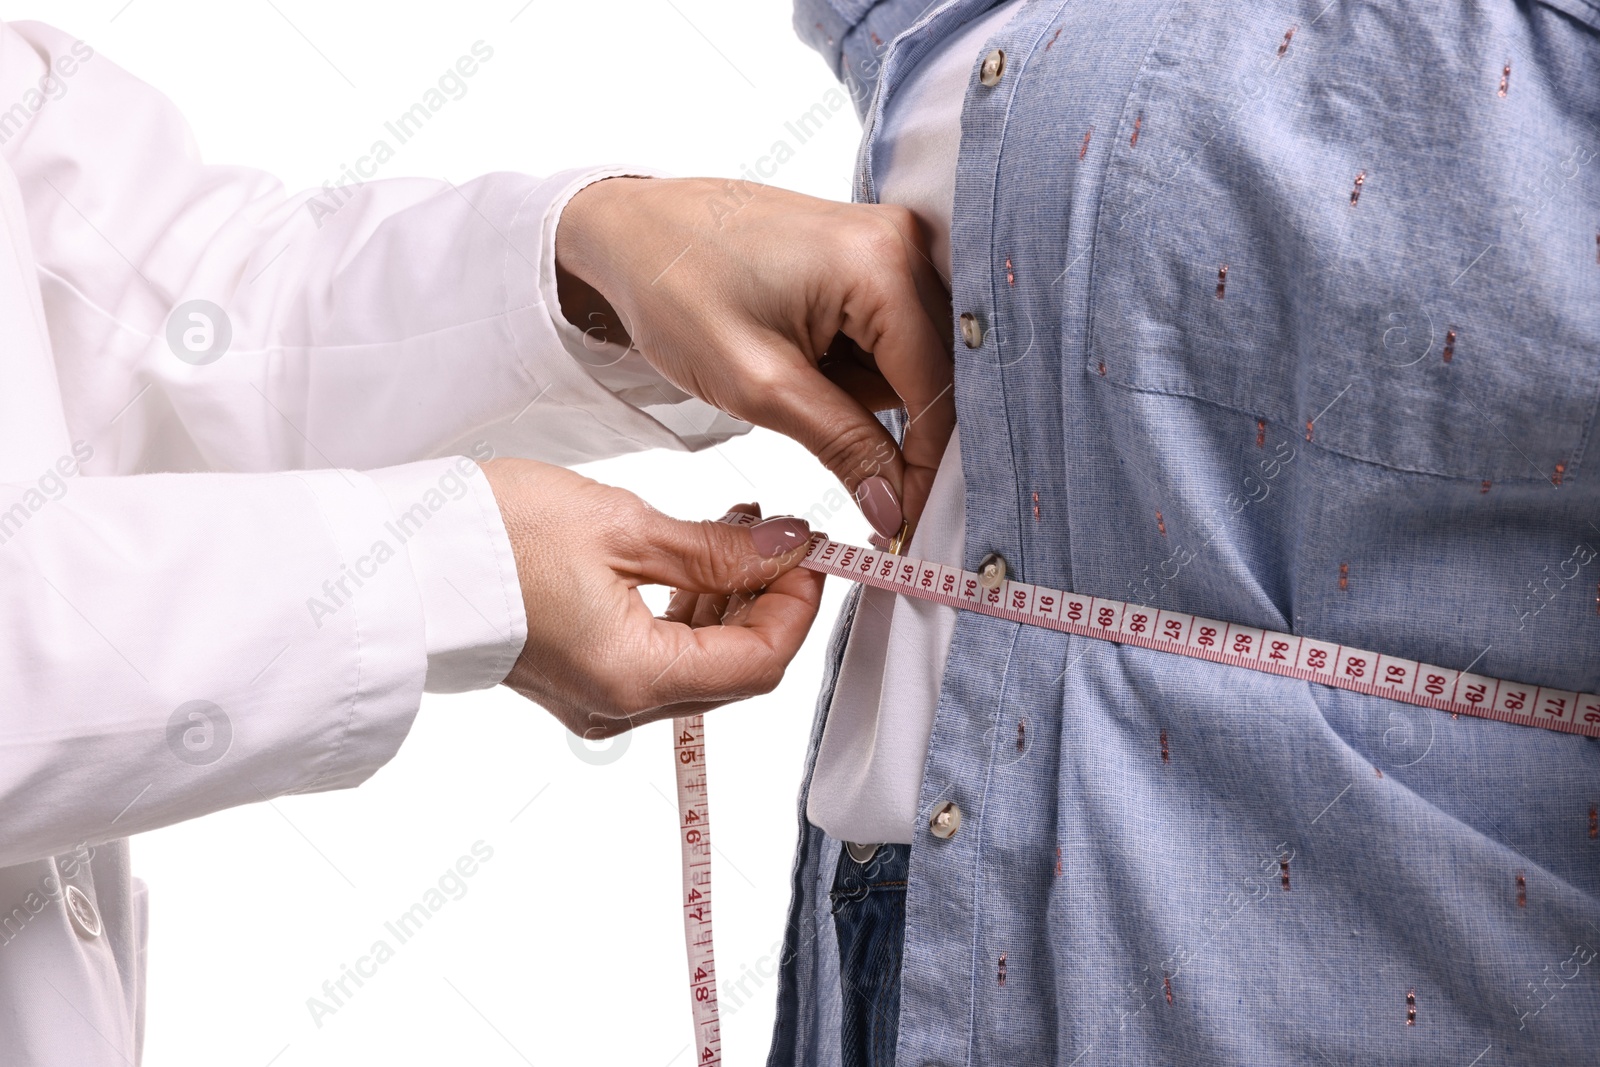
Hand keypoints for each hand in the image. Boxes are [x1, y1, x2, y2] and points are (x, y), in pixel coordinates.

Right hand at [480, 458, 824, 738]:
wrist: (406, 555)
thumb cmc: (494, 536)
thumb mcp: (625, 528)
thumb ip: (718, 549)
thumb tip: (788, 548)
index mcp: (634, 676)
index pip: (760, 663)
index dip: (799, 608)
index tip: (813, 552)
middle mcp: (621, 705)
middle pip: (737, 669)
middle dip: (772, 602)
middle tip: (784, 535)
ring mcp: (600, 699)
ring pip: (703, 662)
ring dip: (734, 600)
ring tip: (740, 531)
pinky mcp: (583, 679)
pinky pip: (664, 656)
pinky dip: (693, 609)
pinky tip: (698, 556)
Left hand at [555, 177, 955, 538]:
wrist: (631, 232)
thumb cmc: (675, 287)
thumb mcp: (759, 385)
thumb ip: (842, 445)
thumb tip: (894, 504)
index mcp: (882, 263)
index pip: (940, 387)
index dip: (926, 464)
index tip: (906, 522)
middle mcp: (904, 242)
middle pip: (940, 371)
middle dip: (897, 428)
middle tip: (843, 462)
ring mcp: (891, 244)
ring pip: (915, 359)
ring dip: (868, 396)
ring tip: (796, 381)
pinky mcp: (873, 256)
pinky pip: (892, 337)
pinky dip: (856, 369)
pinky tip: (807, 362)